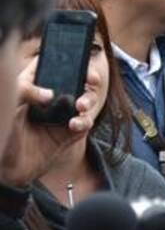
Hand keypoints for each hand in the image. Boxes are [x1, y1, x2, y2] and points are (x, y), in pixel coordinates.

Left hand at [0, 60, 94, 187]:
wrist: (4, 168)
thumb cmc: (1, 132)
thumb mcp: (8, 104)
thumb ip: (24, 90)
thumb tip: (50, 94)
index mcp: (33, 87)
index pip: (52, 67)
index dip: (67, 60)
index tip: (78, 60)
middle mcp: (49, 100)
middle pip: (76, 81)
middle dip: (88, 78)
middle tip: (91, 80)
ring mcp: (60, 117)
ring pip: (85, 101)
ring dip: (89, 100)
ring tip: (81, 106)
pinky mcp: (68, 135)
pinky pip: (84, 124)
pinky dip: (84, 122)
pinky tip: (74, 124)